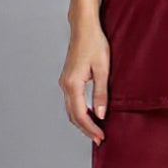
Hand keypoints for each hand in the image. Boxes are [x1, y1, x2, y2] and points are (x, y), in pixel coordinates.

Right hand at [59, 24, 110, 145]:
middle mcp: (65, 85)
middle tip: (99, 139)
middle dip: (86, 129)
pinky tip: (90, 114)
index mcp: (73, 84)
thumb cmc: (95, 44)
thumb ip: (101, 93)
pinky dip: (80, 112)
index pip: (81, 114)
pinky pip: (72, 101)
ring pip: (71, 109)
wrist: (84, 28)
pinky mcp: (68, 79)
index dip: (91, 128)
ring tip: (96, 130)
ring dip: (82, 122)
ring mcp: (64, 82)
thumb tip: (101, 115)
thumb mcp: (103, 69)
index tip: (101, 138)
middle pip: (73, 115)